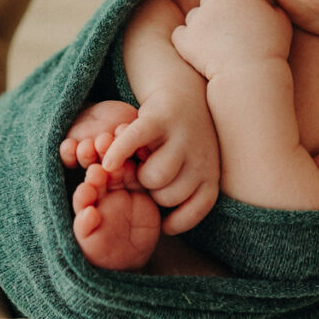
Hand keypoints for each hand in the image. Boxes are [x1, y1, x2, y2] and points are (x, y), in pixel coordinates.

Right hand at [100, 92, 220, 234]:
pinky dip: (119, 152)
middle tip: (146, 175)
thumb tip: (163, 226)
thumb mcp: (193, 167)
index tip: (164, 223)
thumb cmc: (182, 141)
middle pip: (168, 196)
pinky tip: (108, 162)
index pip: (197, 209)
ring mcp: (180, 136)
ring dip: (137, 173)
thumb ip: (181, 190)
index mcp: (210, 171)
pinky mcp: (158, 118)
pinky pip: (134, 141)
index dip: (178, 220)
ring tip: (138, 161)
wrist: (182, 92)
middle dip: (152, 191)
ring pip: (152, 177)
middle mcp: (201, 155)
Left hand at [172, 0, 292, 81]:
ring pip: (197, 14)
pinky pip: (181, 33)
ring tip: (218, 44)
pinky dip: (188, 41)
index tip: (249, 13)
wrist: (249, 75)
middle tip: (232, 29)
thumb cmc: (270, 47)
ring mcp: (197, 16)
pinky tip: (200, 51)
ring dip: (204, 24)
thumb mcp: (282, 18)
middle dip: (221, 8)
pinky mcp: (185, 37)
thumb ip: (270, 0)